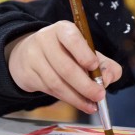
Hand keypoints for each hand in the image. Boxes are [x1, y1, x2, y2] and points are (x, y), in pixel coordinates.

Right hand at [5, 21, 122, 113]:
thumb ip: (105, 64)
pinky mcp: (27, 75)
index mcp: (63, 29)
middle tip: (99, 95)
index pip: (72, 38)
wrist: (29, 54)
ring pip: (56, 82)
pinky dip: (67, 99)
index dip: (84, 53)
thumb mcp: (86, 51)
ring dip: (77, 97)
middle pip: (65, 67)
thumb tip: (107, 78)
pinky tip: (80, 103)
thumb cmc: (66, 52)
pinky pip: (49, 90)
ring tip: (92, 105)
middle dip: (85, 85)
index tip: (94, 66)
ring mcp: (33, 58)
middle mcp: (45, 41)